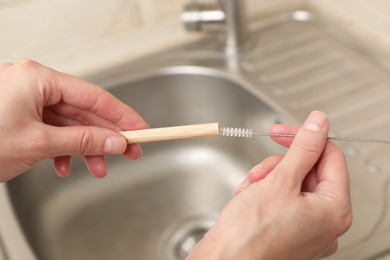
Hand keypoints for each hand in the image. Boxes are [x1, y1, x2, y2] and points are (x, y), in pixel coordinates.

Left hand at [0, 60, 147, 180]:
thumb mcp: (39, 143)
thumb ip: (83, 140)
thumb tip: (115, 141)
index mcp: (38, 78)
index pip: (95, 96)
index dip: (123, 116)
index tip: (141, 130)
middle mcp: (33, 83)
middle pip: (84, 109)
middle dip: (105, 136)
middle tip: (128, 152)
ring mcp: (26, 98)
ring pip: (69, 122)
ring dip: (85, 147)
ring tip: (98, 168)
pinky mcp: (20, 113)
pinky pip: (52, 128)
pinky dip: (62, 148)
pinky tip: (64, 165)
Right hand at [187, 111, 351, 258]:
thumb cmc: (249, 236)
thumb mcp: (280, 181)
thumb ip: (303, 148)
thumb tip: (319, 124)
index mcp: (334, 210)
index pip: (330, 156)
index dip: (305, 138)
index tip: (283, 131)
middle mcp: (324, 222)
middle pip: (308, 171)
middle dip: (278, 165)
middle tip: (262, 170)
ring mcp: (305, 229)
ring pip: (290, 184)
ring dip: (266, 179)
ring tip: (250, 189)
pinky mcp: (286, 231)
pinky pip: (280, 200)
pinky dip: (261, 194)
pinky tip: (247, 199)